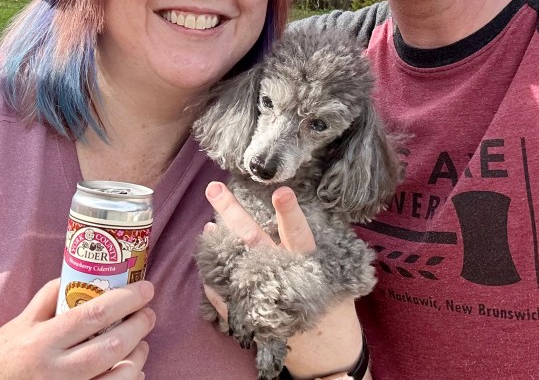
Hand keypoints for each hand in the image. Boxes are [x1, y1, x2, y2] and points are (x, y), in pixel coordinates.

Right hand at [0, 279, 154, 379]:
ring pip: (118, 378)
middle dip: (139, 326)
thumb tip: (79, 274)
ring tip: (141, 342)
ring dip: (137, 357)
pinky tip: (128, 369)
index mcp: (42, 342)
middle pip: (112, 346)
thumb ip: (49, 299)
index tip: (145, 288)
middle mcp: (55, 370)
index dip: (126, 300)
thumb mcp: (19, 324)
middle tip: (148, 313)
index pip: (93, 315)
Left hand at [204, 182, 364, 379]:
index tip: (280, 191)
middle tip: (214, 187)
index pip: (298, 233)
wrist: (326, 351)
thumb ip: (308, 244)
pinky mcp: (250, 315)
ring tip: (207, 223)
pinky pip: (225, 297)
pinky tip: (207, 257)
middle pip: (254, 239)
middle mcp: (283, 277)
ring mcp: (263, 297)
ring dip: (218, 242)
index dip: (289, 213)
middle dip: (232, 211)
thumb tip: (286, 206)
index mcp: (308, 264)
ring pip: (235, 264)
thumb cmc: (330, 300)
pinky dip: (212, 280)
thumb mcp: (330, 269)